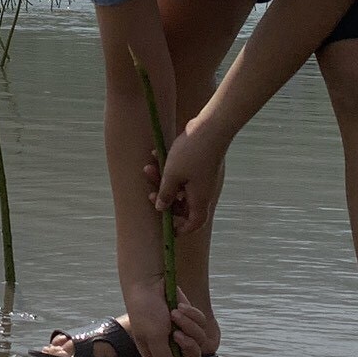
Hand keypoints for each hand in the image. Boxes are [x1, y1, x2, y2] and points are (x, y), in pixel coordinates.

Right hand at [120, 279, 216, 356]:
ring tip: (174, 313)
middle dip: (188, 345)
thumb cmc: (145, 310)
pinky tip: (179, 306)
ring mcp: (182, 331)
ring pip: (199, 339)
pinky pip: (201, 323)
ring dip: (188, 325)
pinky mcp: (190, 318)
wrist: (150, 282)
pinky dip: (192, 314)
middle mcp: (171, 345)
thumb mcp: (152, 336)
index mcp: (157, 353)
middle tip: (177, 334)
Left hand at [151, 120, 228, 234]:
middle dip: (164, 198)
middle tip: (150, 192)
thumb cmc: (191, 154)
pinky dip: (169, 167)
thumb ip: (165, 194)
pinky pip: (182, 172)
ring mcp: (203, 177)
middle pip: (183, 204)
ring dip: (162, 179)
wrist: (210, 127)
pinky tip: (156, 154)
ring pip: (179, 185)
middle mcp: (204, 191)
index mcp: (200, 199)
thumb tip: (161, 209)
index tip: (169, 228)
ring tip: (147, 167)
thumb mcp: (172, 176)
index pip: (194, 223)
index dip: (182, 228)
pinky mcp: (200, 164)